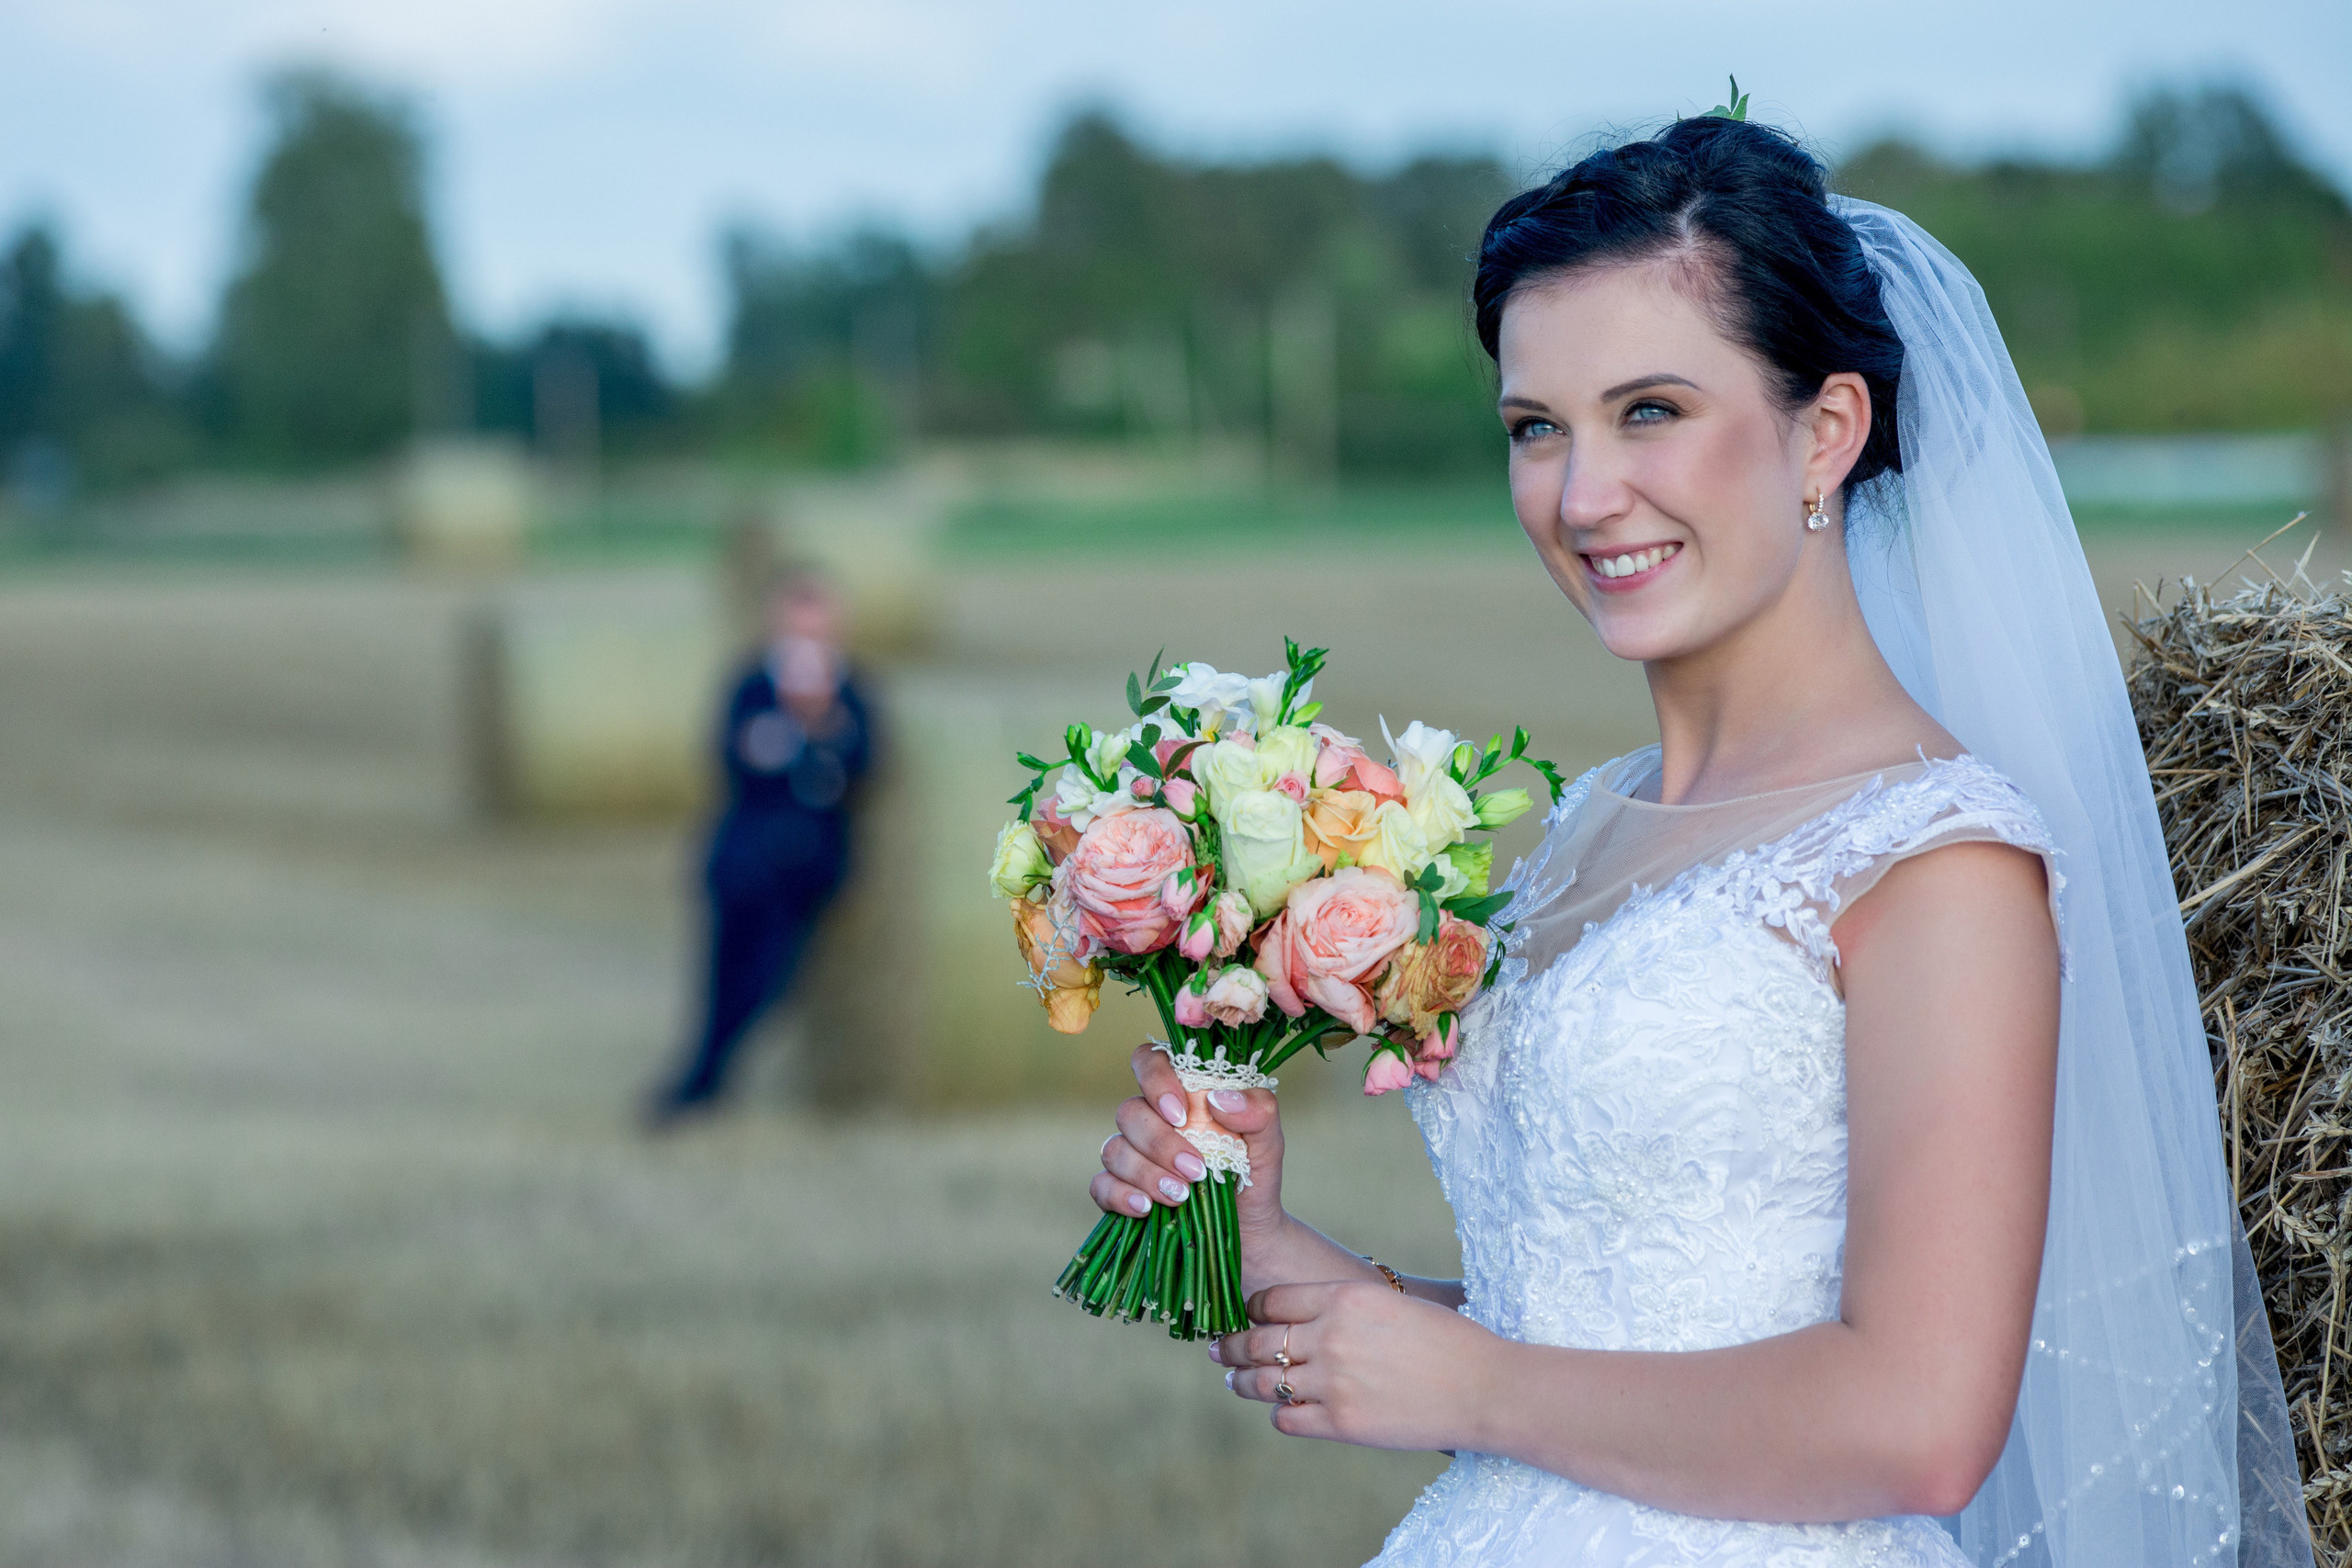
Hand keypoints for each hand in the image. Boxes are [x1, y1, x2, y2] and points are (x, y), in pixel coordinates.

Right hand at [1090, 1041, 1290, 1275]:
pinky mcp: (1120, 1191)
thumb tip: (1219, 1099)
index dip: (1156, 1080)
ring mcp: (1132, 1156)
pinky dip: (1121, 1196)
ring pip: (1114, 1150)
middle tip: (1195, 1171)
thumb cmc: (1254, 1176)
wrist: (1250, 1232)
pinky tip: (1146, 1208)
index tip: (1180, 1114)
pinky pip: (1101, 1186)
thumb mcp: (1269, 1141)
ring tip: (1181, 1197)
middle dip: (1160, 1143)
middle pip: (1129, 1112)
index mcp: (1182, 1094)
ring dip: (1146, 1173)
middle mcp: (1150, 1119)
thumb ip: (1258, 1111)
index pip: (1150, 1061)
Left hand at [1212, 1281, 1500, 1451]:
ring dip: (1244, 1383)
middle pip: (1258, 1340)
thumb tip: (1302, 1320)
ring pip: (1264, 1382)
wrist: (1485, 1387)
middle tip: (1220, 1351)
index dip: (1251, 1310)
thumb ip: (1343, 1309)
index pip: (1272, 1301)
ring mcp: (1333, 1382)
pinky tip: (1283, 1411)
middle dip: (1233, 1347)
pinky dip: (1279, 1416)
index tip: (1245, 1317)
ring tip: (1236, 1383)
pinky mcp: (1341, 1424)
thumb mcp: (1391, 1304)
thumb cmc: (1448, 1342)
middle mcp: (1330, 1336)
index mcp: (1343, 1297)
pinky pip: (1287, 1420)